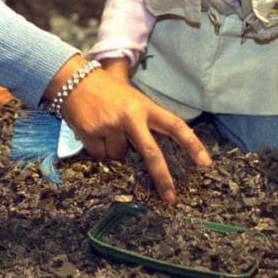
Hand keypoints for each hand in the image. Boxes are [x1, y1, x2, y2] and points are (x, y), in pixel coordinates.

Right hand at [47, 55, 211, 201]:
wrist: (72, 80)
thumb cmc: (106, 90)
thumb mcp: (130, 97)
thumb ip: (144, 117)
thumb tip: (155, 149)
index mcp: (144, 106)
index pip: (174, 125)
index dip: (192, 144)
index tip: (205, 163)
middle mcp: (129, 116)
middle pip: (151, 152)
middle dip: (162, 176)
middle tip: (170, 197)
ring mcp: (109, 125)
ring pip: (119, 156)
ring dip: (114, 149)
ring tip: (105, 128)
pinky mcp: (90, 132)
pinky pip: (101, 155)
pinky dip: (98, 149)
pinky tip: (93, 131)